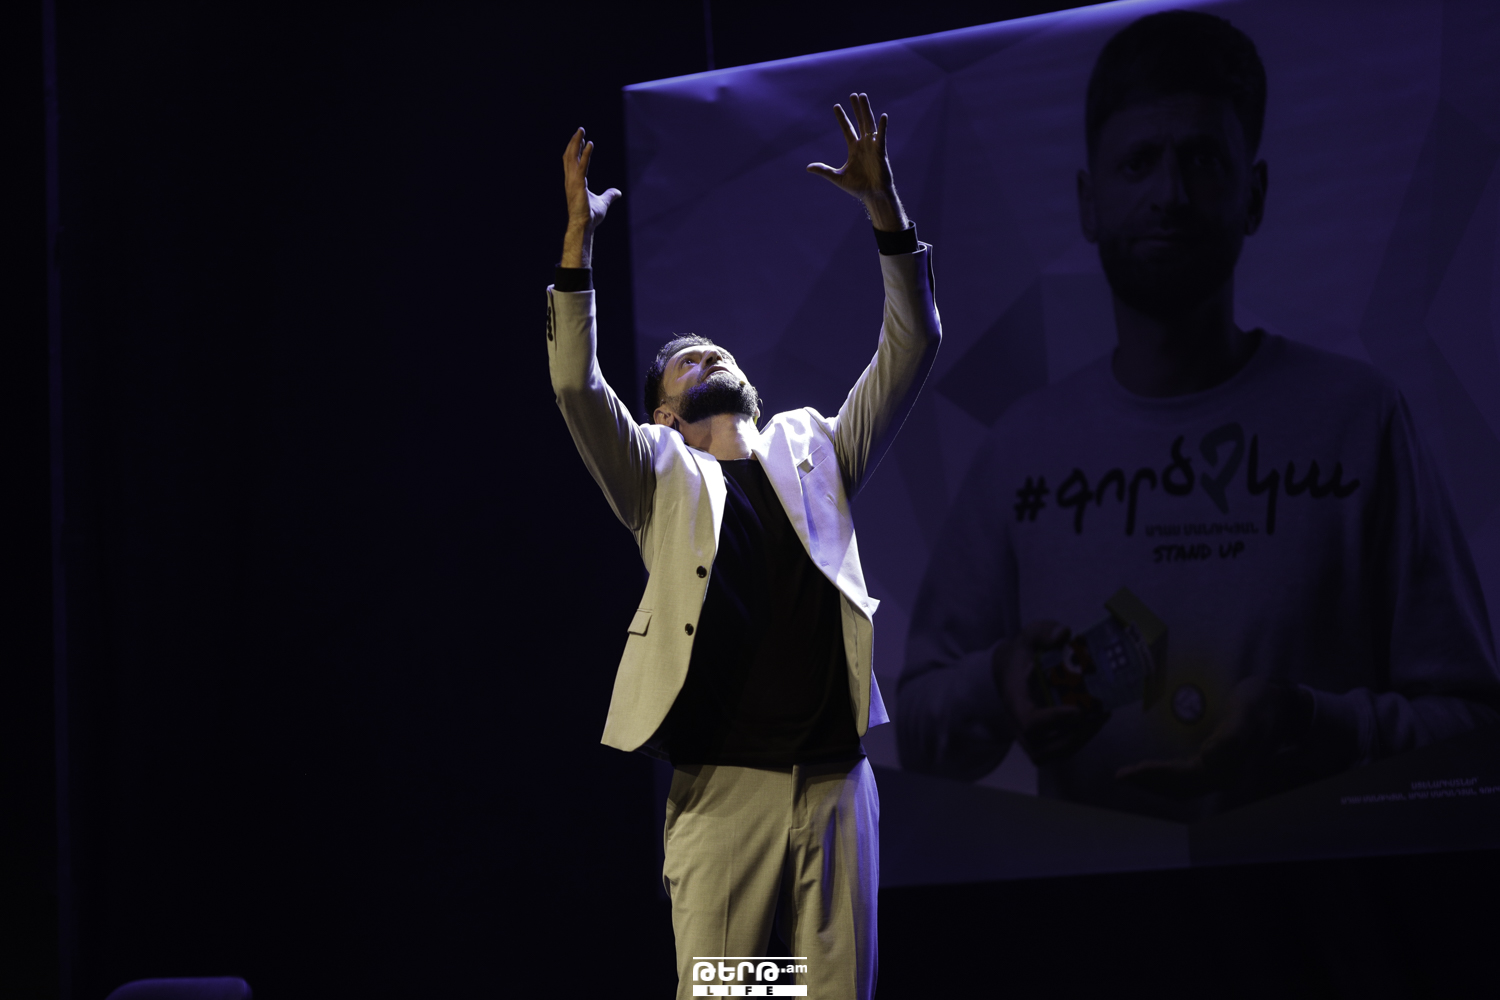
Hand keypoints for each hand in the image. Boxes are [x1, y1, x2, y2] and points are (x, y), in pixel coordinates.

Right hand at [561, 127, 621, 268]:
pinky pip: (582, 165)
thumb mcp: (603, 202)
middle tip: (580, 130)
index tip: (581, 139)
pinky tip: (590, 144)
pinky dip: (586, 154)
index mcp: (574, 182)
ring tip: (581, 131)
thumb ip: (609, 195)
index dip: (576, 149)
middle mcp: (570, 179)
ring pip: (572, 157)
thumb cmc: (590, 216)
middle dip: (574, 142)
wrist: (584, 225)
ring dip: (576, 143)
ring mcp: (573, 181)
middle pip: (569, 156)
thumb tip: (618, 192)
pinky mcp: (578, 184)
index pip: (573, 161)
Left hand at [806, 93, 908, 231]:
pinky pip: (881, 136)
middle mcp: (863, 144)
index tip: (836, 106)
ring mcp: (872, 146)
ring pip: (869, 124)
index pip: (847, 129)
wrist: (873, 195)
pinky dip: (882, 127)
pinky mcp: (880, 151)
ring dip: (866, 110)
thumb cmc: (858, 187)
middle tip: (853, 95)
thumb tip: (808, 168)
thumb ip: (824, 170)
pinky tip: (883, 116)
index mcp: (854, 149)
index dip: (842, 118)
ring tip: (863, 97)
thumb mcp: (838, 177)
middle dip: (856, 109)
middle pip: (859, 122)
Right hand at [995, 621, 1109, 764]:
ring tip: (1101, 717)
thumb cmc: (1023, 652)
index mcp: (1014, 699)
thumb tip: (1064, 634)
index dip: (1053, 720)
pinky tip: (1096, 719)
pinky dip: (1079, 739)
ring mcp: (1027, 735)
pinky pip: (1059, 750)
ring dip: (1080, 740)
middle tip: (1098, 715)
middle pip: (1041, 749)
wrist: (1009, 668)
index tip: (1078, 710)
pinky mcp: (1040, 738)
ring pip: (1052, 753)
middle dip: (1074, 736)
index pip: (1029, 721)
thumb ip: (1045, 632)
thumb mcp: (1031, 635)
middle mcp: (1017, 723)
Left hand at [1115, 676, 1312, 797]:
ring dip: (1154, 784)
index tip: (1134, 770)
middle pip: (1180, 787)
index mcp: (1229, 764)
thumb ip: (1233, 733)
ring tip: (1129, 776)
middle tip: (1120, 775)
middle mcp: (1225, 773)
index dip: (1159, 776)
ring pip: (1182, 787)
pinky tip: (1151, 773)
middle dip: (1149, 782)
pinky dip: (1166, 779)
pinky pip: (1187, 779)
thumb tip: (1209, 757)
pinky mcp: (1218, 764)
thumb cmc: (1262, 701)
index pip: (1186, 777)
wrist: (1282, 703)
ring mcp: (1222, 771)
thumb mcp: (1248, 709)